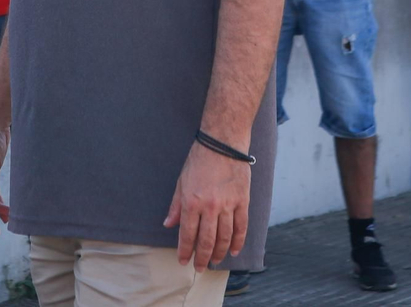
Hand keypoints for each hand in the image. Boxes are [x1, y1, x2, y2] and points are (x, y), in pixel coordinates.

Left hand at [164, 140, 251, 271]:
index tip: (183, 261)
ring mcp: (228, 205)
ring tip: (216, 261)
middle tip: (200, 267)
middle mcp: (209, 207)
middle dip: (203, 258)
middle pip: (207, 241)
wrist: (222, 143)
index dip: (185, 251)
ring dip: (220, 253)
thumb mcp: (181, 182)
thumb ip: (175, 206)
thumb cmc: (199, 160)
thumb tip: (168, 225)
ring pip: (225, 237)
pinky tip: (234, 250)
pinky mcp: (242, 201)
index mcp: (191, 202)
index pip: (187, 235)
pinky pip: (241, 227)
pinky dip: (238, 241)